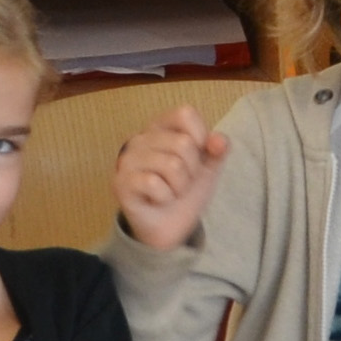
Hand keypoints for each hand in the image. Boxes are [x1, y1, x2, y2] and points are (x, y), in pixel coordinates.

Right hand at [109, 102, 234, 250]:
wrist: (170, 226)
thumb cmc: (186, 191)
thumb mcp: (209, 166)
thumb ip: (218, 149)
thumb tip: (219, 141)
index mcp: (160, 128)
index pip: (184, 114)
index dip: (201, 137)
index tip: (197, 156)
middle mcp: (139, 139)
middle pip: (183, 143)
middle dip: (192, 169)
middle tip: (181, 181)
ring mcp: (127, 160)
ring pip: (172, 165)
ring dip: (180, 186)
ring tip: (170, 191)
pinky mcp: (121, 183)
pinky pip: (154, 183)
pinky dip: (166, 196)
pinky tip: (158, 200)